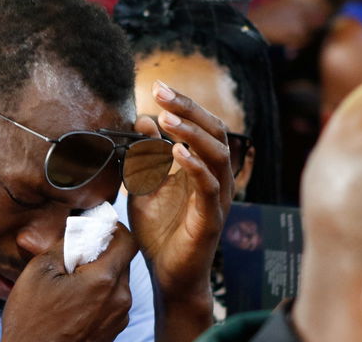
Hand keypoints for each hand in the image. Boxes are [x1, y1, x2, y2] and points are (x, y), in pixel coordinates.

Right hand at [1, 223, 136, 341]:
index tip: (98, 226)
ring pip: (117, 282)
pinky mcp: (112, 331)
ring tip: (71, 280)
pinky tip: (74, 299)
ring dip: (100, 274)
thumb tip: (80, 230)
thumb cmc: (31, 320)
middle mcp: (119, 299)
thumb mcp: (39, 271)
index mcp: (104, 280)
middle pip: (122, 261)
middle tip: (77, 254)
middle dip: (103, 252)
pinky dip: (99, 293)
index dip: (114, 228)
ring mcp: (118, 318)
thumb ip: (66, 244)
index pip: (128, 241)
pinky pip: (112, 301)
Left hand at [128, 81, 233, 340]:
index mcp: (200, 168)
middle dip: (189, 109)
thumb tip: (144, 119)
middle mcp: (213, 179)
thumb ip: (145, 155)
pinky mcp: (210, 220)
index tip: (158, 87)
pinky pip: (208, 188)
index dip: (183, 106)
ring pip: (217, 156)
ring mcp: (215, 199)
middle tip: (163, 92)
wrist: (167, 275)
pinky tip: (176, 153)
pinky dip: (194, 167)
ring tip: (168, 119)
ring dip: (192, 134)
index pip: (201, 127)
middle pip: (214, 133)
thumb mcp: (144, 186)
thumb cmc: (159, 232)